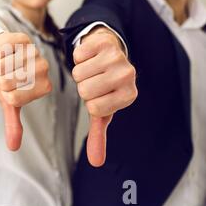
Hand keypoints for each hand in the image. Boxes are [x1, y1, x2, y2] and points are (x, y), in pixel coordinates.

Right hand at [0, 32, 51, 150]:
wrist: (3, 54)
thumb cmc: (8, 79)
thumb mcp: (9, 102)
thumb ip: (13, 123)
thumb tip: (13, 147)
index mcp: (43, 87)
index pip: (13, 97)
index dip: (4, 93)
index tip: (10, 87)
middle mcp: (43, 69)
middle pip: (6, 82)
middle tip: (6, 74)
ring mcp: (34, 52)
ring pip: (2, 67)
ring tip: (5, 63)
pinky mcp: (24, 39)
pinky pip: (1, 52)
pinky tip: (4, 53)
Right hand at [72, 26, 136, 166]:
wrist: (109, 54)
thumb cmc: (104, 86)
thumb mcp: (102, 110)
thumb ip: (99, 135)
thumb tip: (96, 163)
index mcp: (128, 96)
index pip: (94, 107)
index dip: (89, 101)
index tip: (99, 95)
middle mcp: (128, 76)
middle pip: (85, 89)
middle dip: (83, 86)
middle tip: (94, 81)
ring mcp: (118, 57)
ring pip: (78, 72)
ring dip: (79, 71)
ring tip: (92, 69)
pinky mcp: (105, 42)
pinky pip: (77, 55)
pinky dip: (78, 56)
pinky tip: (90, 56)